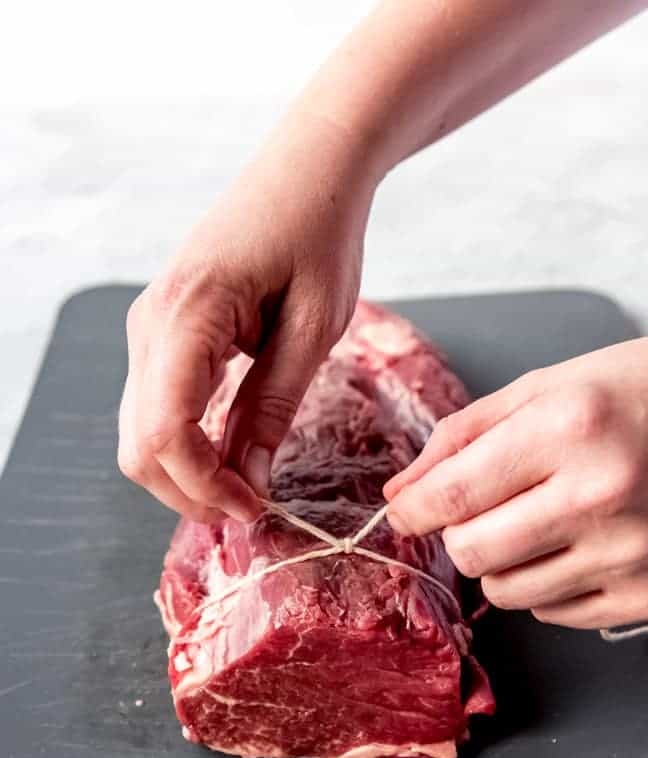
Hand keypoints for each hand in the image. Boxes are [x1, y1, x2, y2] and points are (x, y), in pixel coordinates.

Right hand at [118, 116, 375, 522]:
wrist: (309, 170)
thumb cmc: (320, 235)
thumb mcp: (313, 330)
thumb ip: (273, 407)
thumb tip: (248, 480)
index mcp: (187, 315)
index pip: (166, 431)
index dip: (206, 486)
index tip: (256, 509)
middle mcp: (150, 323)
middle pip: (139, 444)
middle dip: (190, 492)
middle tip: (251, 508)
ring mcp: (149, 327)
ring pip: (141, 431)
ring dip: (187, 472)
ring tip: (246, 486)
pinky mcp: (163, 332)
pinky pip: (157, 406)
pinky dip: (187, 442)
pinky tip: (231, 452)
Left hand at [385, 336, 647, 628]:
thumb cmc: (629, 395)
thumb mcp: (541, 390)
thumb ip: (461, 438)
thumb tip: (403, 493)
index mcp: (571, 428)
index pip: (454, 494)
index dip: (413, 509)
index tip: (405, 512)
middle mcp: (604, 495)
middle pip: (472, 554)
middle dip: (459, 534)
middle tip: (482, 510)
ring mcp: (631, 552)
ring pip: (506, 593)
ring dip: (503, 562)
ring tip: (541, 521)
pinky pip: (552, 613)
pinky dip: (547, 584)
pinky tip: (577, 543)